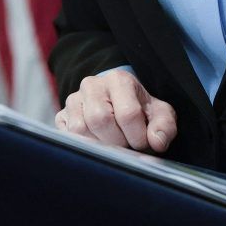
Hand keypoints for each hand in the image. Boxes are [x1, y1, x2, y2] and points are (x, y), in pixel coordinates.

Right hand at [54, 70, 176, 152]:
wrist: (118, 102)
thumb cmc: (140, 109)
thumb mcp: (159, 113)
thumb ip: (164, 126)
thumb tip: (156, 142)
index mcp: (119, 79)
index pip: (128, 114)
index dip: (138, 137)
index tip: (143, 143)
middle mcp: (92, 85)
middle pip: (100, 120)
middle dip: (118, 142)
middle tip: (127, 146)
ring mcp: (74, 99)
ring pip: (80, 129)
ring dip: (100, 145)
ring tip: (112, 144)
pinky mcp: (61, 115)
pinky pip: (67, 135)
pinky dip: (83, 145)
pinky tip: (97, 143)